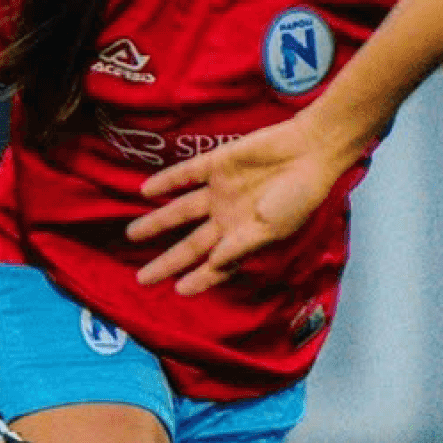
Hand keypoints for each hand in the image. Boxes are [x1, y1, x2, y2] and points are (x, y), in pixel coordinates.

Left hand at [125, 114, 344, 294]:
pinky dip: (166, 182)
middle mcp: (228, 217)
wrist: (309, 151)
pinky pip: (185, 175)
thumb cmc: (298, 196)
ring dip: (157, 222)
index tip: (177, 292)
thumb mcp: (272, 229)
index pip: (215, 265)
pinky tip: (146, 191)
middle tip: (142, 279)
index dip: (198, 280)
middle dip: (168, 262)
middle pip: (190, 244)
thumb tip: (213, 264)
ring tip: (132, 234)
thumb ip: (241, 245)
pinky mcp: (216, 164)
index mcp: (245, 237)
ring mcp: (219, 191)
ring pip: (180, 211)